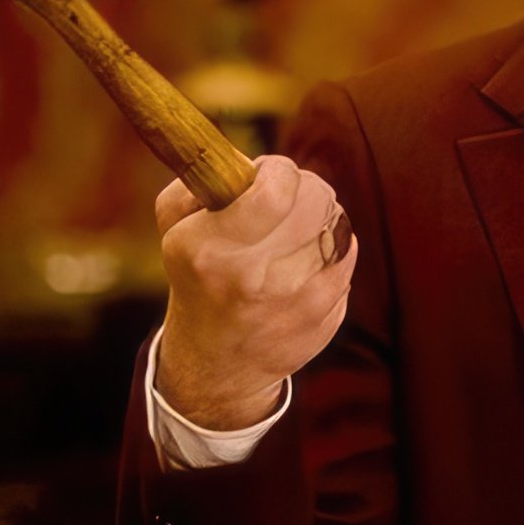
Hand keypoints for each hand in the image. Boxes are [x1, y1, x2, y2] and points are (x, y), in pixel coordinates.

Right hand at [154, 156, 358, 430]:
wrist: (215, 362)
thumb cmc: (197, 275)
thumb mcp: (176, 226)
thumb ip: (204, 176)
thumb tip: (252, 162)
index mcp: (210, 251)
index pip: (277, 191)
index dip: (280, 170)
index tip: (268, 175)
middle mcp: (254, 280)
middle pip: (317, 201)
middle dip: (307, 188)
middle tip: (289, 197)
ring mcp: (296, 303)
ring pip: (336, 226)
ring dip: (320, 218)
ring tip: (293, 232)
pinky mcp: (326, 318)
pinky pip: (347, 255)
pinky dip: (331, 249)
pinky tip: (304, 261)